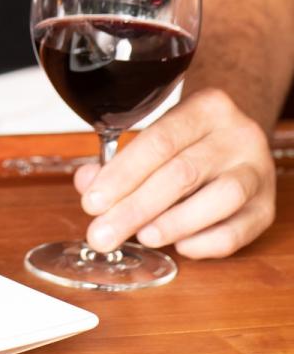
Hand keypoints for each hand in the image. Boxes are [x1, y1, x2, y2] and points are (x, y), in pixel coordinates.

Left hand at [73, 88, 276, 259]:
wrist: (239, 137)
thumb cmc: (190, 139)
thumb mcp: (158, 135)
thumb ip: (120, 160)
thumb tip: (87, 184)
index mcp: (207, 107)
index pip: (159, 141)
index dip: (123, 174)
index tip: (93, 202)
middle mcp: (237, 135)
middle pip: (183, 173)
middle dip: (135, 207)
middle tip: (103, 234)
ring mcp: (257, 171)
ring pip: (220, 199)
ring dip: (174, 223)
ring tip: (142, 236)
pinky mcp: (267, 207)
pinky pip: (239, 230)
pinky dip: (206, 242)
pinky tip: (180, 246)